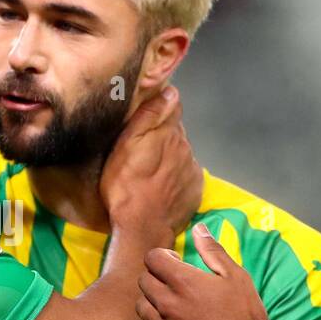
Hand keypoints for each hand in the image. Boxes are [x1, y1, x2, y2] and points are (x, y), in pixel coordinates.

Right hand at [99, 85, 201, 236]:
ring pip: (181, 153)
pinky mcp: (195, 190)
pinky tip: (160, 187)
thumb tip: (170, 91)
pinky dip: (176, 177)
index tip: (146, 118)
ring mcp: (192, 170)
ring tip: (149, 173)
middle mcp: (186, 147)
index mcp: (168, 133)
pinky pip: (186, 175)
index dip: (159, 109)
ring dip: (169, 158)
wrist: (142, 228)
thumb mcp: (125, 146)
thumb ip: (149, 116)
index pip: (172, 107)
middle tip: (142, 151)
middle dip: (162, 136)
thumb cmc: (125, 187)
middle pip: (175, 132)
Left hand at [137, 222, 269, 319]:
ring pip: (141, 307)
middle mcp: (168, 303)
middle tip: (175, 284)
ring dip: (152, 303)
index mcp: (184, 282)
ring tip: (171, 306)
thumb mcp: (236, 277)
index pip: (152, 258)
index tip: (175, 262)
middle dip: (156, 277)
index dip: (162, 257)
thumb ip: (213, 251)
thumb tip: (198, 229)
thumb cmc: (245, 315)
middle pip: (144, 281)